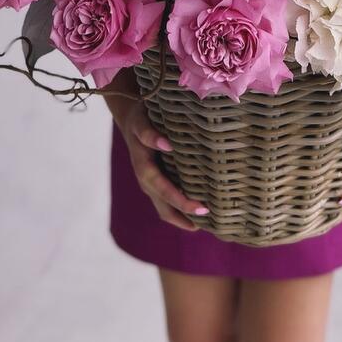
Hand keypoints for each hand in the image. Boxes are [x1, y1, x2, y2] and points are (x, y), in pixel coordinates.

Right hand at [114, 97, 209, 232]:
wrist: (131, 121)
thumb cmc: (140, 120)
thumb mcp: (141, 123)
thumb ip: (149, 134)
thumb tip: (167, 145)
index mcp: (144, 170)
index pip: (165, 191)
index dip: (182, 203)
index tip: (201, 209)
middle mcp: (147, 182)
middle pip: (165, 208)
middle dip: (185, 216)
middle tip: (210, 218)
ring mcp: (151, 185)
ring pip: (166, 209)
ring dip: (183, 218)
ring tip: (206, 222)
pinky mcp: (158, 183)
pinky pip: (168, 202)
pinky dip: (181, 210)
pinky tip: (197, 211)